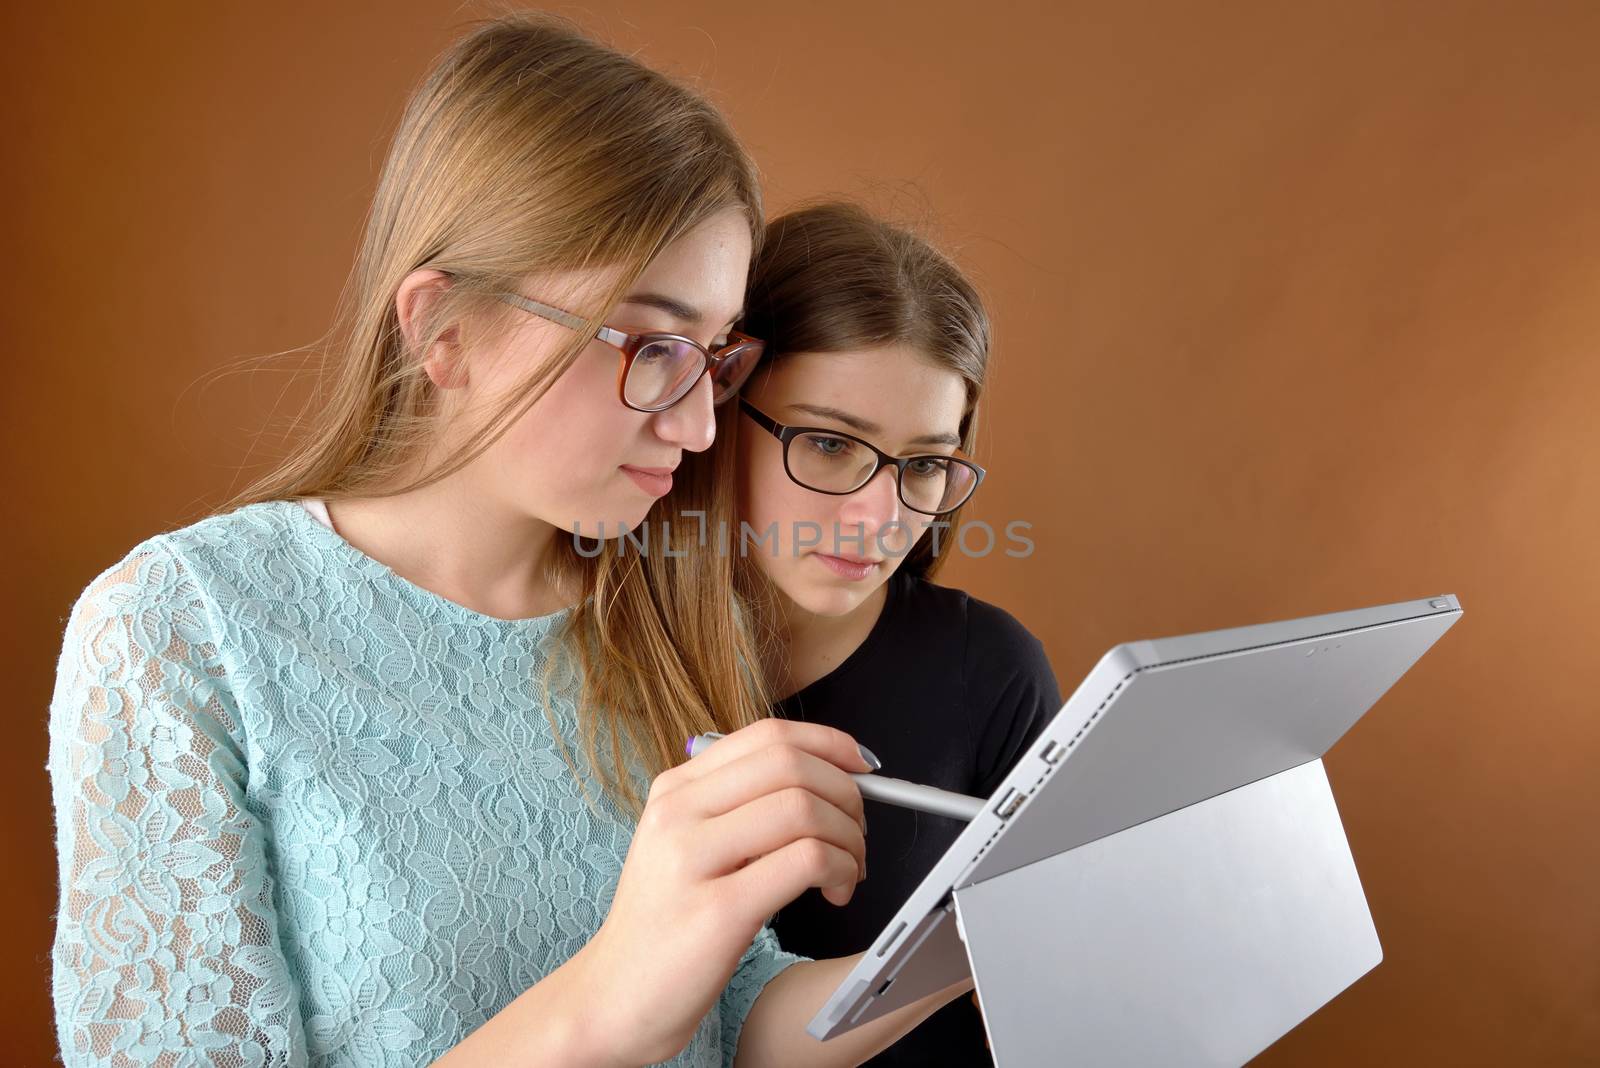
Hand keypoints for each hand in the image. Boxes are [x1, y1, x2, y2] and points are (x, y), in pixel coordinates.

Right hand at [574, 718, 871, 1064]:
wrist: (616, 997)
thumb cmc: (666, 924)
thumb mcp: (687, 846)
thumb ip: (740, 808)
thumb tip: (826, 779)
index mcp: (675, 789)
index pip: (766, 736)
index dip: (828, 743)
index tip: (861, 765)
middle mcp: (678, 812)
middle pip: (790, 764)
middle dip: (846, 793)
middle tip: (857, 831)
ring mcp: (692, 858)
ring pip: (803, 808)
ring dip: (849, 838)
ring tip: (850, 871)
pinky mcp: (718, 910)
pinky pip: (806, 861)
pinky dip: (841, 869)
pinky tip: (837, 891)